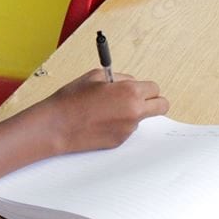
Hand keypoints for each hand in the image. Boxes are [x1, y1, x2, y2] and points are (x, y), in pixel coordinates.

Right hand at [42, 69, 168, 154]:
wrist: (57, 126)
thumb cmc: (72, 100)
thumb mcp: (95, 76)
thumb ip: (119, 78)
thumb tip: (130, 82)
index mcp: (130, 92)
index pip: (155, 88)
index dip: (145, 87)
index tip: (138, 88)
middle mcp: (134, 112)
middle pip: (162, 106)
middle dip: (154, 102)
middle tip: (140, 100)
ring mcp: (128, 129)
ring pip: (141, 118)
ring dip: (131, 113)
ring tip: (105, 110)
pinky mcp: (120, 141)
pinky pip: (127, 129)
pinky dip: (118, 124)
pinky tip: (100, 121)